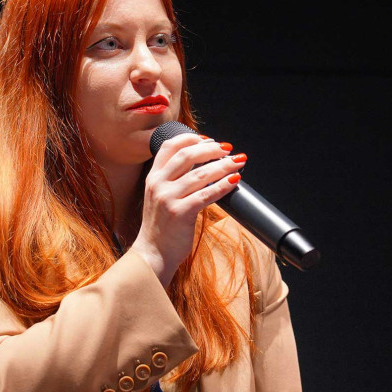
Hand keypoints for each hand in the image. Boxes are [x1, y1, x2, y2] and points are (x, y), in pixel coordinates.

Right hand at [130, 133, 246, 285]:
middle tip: (228, 148)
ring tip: (238, 162)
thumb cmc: (161, 227)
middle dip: (211, 149)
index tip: (207, 139)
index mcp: (153, 177)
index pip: (169, 146)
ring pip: (201, 174)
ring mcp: (168, 198)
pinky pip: (207, 194)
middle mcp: (158, 185)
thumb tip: (203, 165)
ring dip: (223, 166)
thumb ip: (174, 180)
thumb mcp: (160, 197)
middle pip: (187, 155)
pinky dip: (223, 185)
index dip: (189, 138)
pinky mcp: (180, 213)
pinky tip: (234, 181)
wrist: (153, 254)